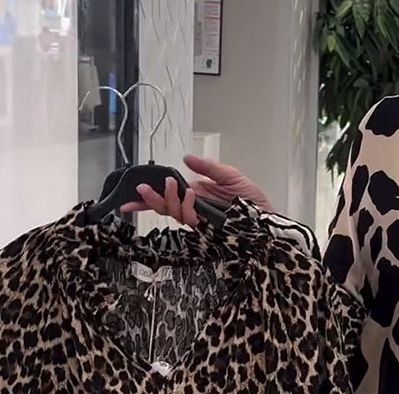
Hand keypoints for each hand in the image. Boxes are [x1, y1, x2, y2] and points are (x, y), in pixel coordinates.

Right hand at [121, 155, 272, 226]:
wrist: (269, 220)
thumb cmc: (254, 202)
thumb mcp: (229, 175)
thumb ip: (206, 167)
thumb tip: (185, 159)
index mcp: (196, 196)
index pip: (167, 196)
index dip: (147, 197)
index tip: (129, 193)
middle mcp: (195, 209)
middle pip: (164, 207)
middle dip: (150, 199)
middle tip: (141, 188)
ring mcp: (202, 220)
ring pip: (174, 213)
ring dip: (168, 198)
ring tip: (171, 184)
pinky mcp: (210, 228)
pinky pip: (192, 219)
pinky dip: (188, 206)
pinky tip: (191, 194)